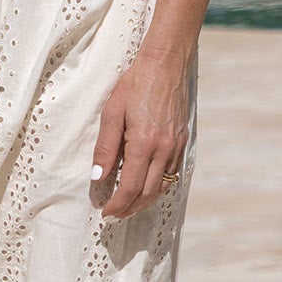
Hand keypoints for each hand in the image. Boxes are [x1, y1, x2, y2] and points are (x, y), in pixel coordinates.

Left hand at [91, 49, 190, 219]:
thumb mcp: (112, 113)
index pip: (130, 187)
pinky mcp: (182, 142)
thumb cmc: (135, 84)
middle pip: (147, 193)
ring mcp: (176, 147)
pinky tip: (146, 187)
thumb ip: (105, 148)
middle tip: (114, 216)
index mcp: (144, 144)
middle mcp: (164, 150)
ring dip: (144, 201)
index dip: (117, 204)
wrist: (166, 65)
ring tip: (128, 206)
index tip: (105, 213)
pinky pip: (171, 174)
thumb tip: (98, 177)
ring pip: (161, 187)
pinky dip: (158, 187)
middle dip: (130, 209)